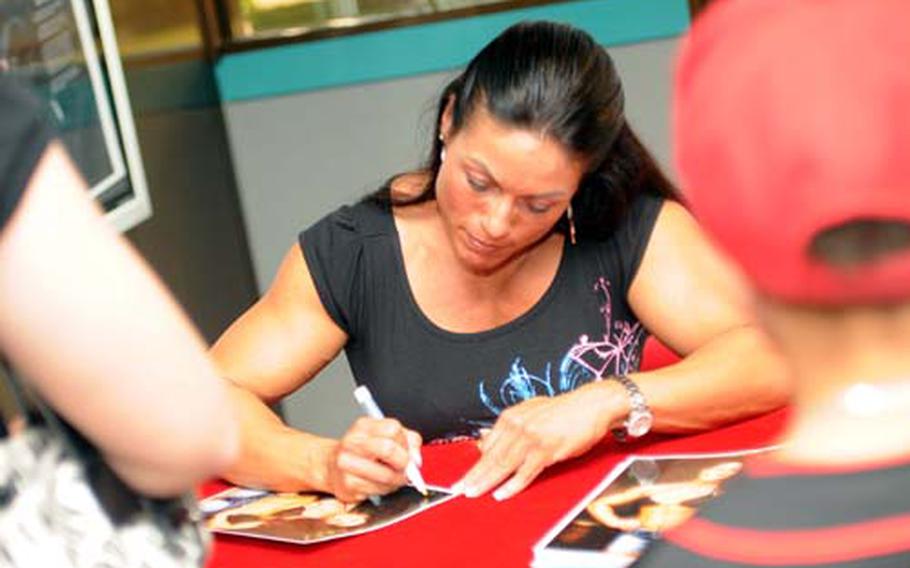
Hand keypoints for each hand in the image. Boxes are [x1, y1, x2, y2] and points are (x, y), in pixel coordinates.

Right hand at [324, 417, 422, 502]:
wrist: (332, 467)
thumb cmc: (363, 452)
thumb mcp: (384, 437)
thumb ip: (408, 441)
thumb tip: (416, 459)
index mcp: (364, 426)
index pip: (393, 429)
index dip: (405, 443)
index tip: (407, 452)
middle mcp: (353, 441)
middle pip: (388, 449)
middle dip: (402, 463)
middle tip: (404, 468)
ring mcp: (348, 463)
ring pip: (386, 475)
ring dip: (396, 480)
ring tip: (393, 478)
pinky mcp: (348, 484)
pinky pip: (378, 490)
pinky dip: (385, 490)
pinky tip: (379, 484)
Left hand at [456, 381, 623, 500]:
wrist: (591, 404)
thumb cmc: (564, 411)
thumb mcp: (531, 412)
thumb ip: (510, 426)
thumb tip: (487, 438)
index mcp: (511, 417)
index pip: (488, 446)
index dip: (475, 464)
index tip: (464, 477)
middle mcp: (517, 426)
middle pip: (491, 456)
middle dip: (473, 475)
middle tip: (458, 489)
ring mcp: (531, 438)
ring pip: (503, 464)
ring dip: (487, 482)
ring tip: (473, 493)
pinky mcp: (546, 449)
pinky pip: (525, 472)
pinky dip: (513, 485)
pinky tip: (501, 494)